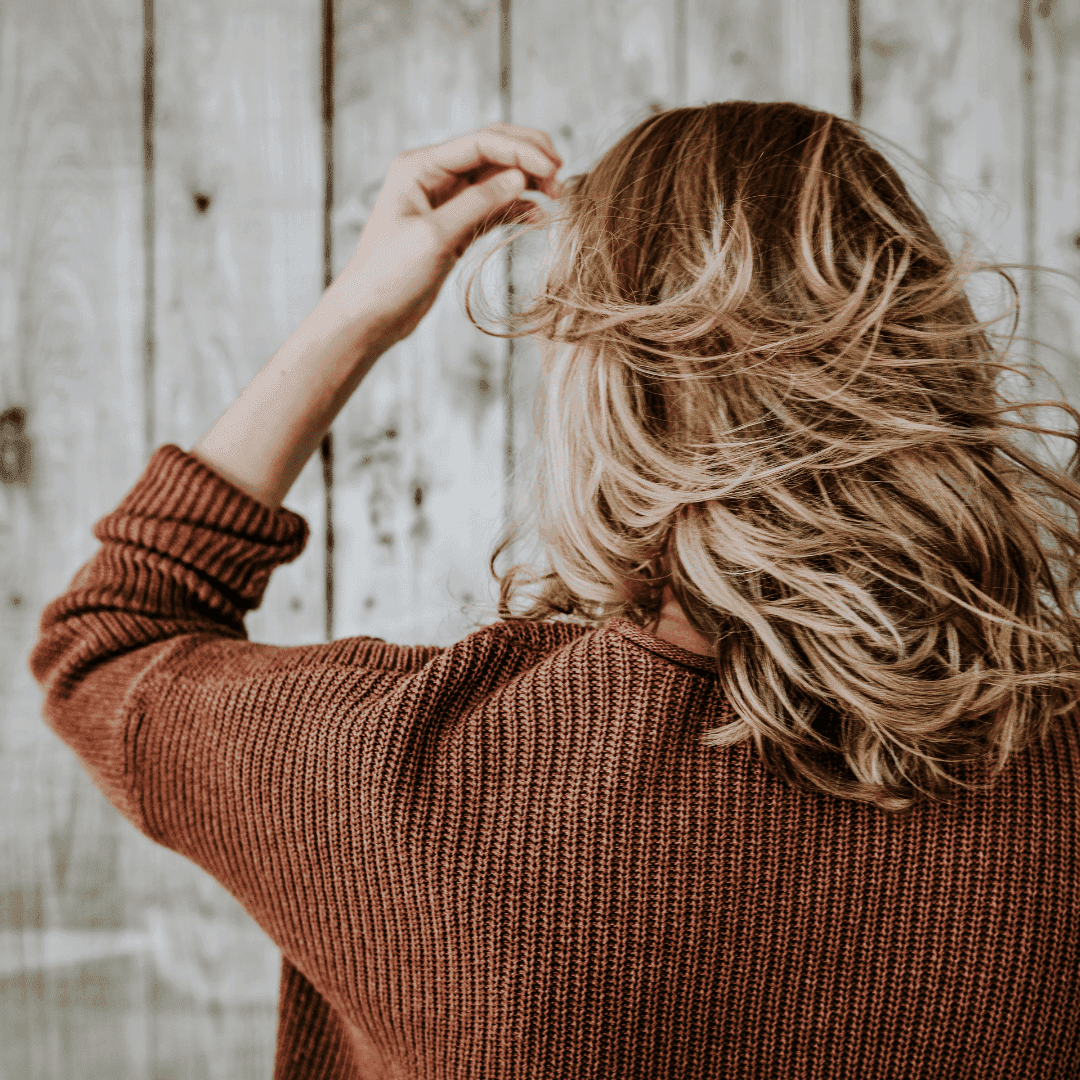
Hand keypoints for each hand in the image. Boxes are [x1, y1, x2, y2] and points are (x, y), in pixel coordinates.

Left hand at [330, 122, 563, 353]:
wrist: (369, 316)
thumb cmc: (390, 275)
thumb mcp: (435, 236)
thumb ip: (477, 203)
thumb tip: (519, 178)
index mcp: (420, 166)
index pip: (481, 142)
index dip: (521, 150)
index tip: (554, 168)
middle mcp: (433, 176)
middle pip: (492, 152)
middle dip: (529, 159)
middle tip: (563, 175)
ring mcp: (445, 201)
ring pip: (497, 180)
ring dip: (528, 185)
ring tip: (559, 198)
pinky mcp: (455, 227)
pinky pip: (493, 208)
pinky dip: (517, 210)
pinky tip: (539, 219)